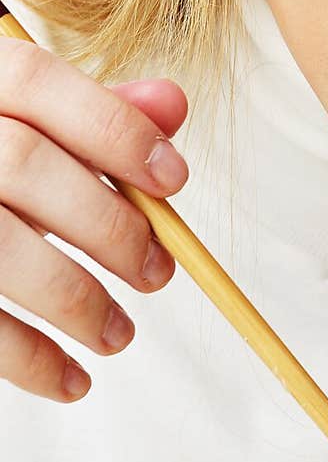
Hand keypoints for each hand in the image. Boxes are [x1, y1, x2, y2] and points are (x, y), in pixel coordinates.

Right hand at [0, 40, 189, 403]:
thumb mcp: (29, 123)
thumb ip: (97, 114)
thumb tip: (173, 105)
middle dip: (106, 224)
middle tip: (157, 272)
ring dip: (75, 299)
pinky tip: (71, 379)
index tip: (174, 182)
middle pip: (20, 164)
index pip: (35, 82)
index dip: (112, 128)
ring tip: (119, 333)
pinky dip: (29, 358)